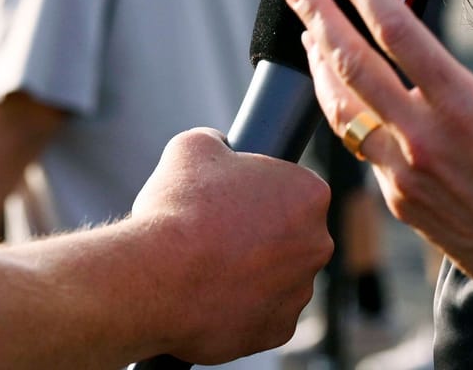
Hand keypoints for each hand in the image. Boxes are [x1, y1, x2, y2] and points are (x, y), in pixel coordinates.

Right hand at [130, 129, 331, 363]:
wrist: (155, 279)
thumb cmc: (178, 210)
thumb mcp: (193, 148)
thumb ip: (218, 141)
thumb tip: (219, 144)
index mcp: (310, 194)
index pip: (294, 189)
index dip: (260, 193)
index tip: (232, 201)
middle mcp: (318, 244)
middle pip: (291, 236)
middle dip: (261, 236)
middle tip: (218, 236)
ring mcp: (300, 291)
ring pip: (278, 277)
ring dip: (253, 274)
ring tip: (209, 269)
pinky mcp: (279, 330)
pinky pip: (263, 314)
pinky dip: (242, 309)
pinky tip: (212, 298)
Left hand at [286, 0, 472, 311]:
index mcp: (466, 107)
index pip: (399, 35)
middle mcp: (426, 138)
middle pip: (353, 65)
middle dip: (319, 18)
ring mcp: (405, 172)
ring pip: (343, 109)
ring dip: (318, 64)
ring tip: (304, 30)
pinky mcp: (399, 199)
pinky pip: (357, 144)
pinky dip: (341, 108)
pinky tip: (338, 88)